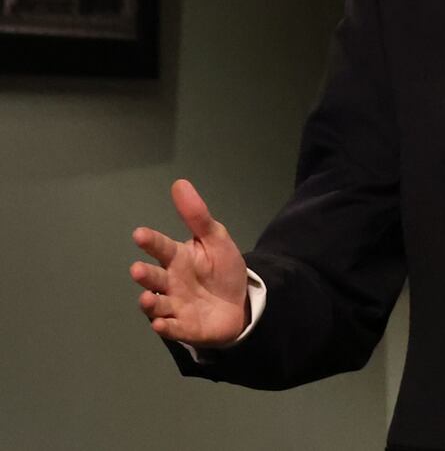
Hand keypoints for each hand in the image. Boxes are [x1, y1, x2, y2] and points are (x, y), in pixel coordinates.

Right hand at [129, 179, 248, 346]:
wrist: (241, 301)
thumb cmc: (222, 269)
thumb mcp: (216, 239)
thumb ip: (197, 216)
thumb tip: (180, 183)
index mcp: (177, 258)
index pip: (161, 247)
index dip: (151, 242)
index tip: (140, 234)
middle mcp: (171, 282)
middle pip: (154, 278)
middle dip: (145, 274)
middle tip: (138, 270)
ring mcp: (175, 305)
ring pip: (157, 304)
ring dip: (150, 303)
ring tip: (146, 298)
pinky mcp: (184, 326)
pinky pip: (172, 328)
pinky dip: (166, 327)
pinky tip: (160, 324)